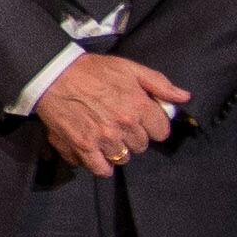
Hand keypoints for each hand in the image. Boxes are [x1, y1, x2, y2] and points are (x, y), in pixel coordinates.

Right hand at [30, 51, 189, 177]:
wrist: (53, 74)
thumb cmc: (92, 69)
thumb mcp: (129, 68)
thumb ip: (159, 84)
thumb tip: (184, 97)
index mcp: (139, 106)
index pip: (161, 132)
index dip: (153, 125)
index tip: (143, 120)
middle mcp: (124, 125)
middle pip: (141, 146)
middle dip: (134, 136)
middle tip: (120, 126)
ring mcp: (103, 138)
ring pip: (123, 158)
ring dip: (118, 150)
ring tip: (108, 139)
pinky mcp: (83, 146)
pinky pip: (100, 168)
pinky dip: (102, 166)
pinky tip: (99, 157)